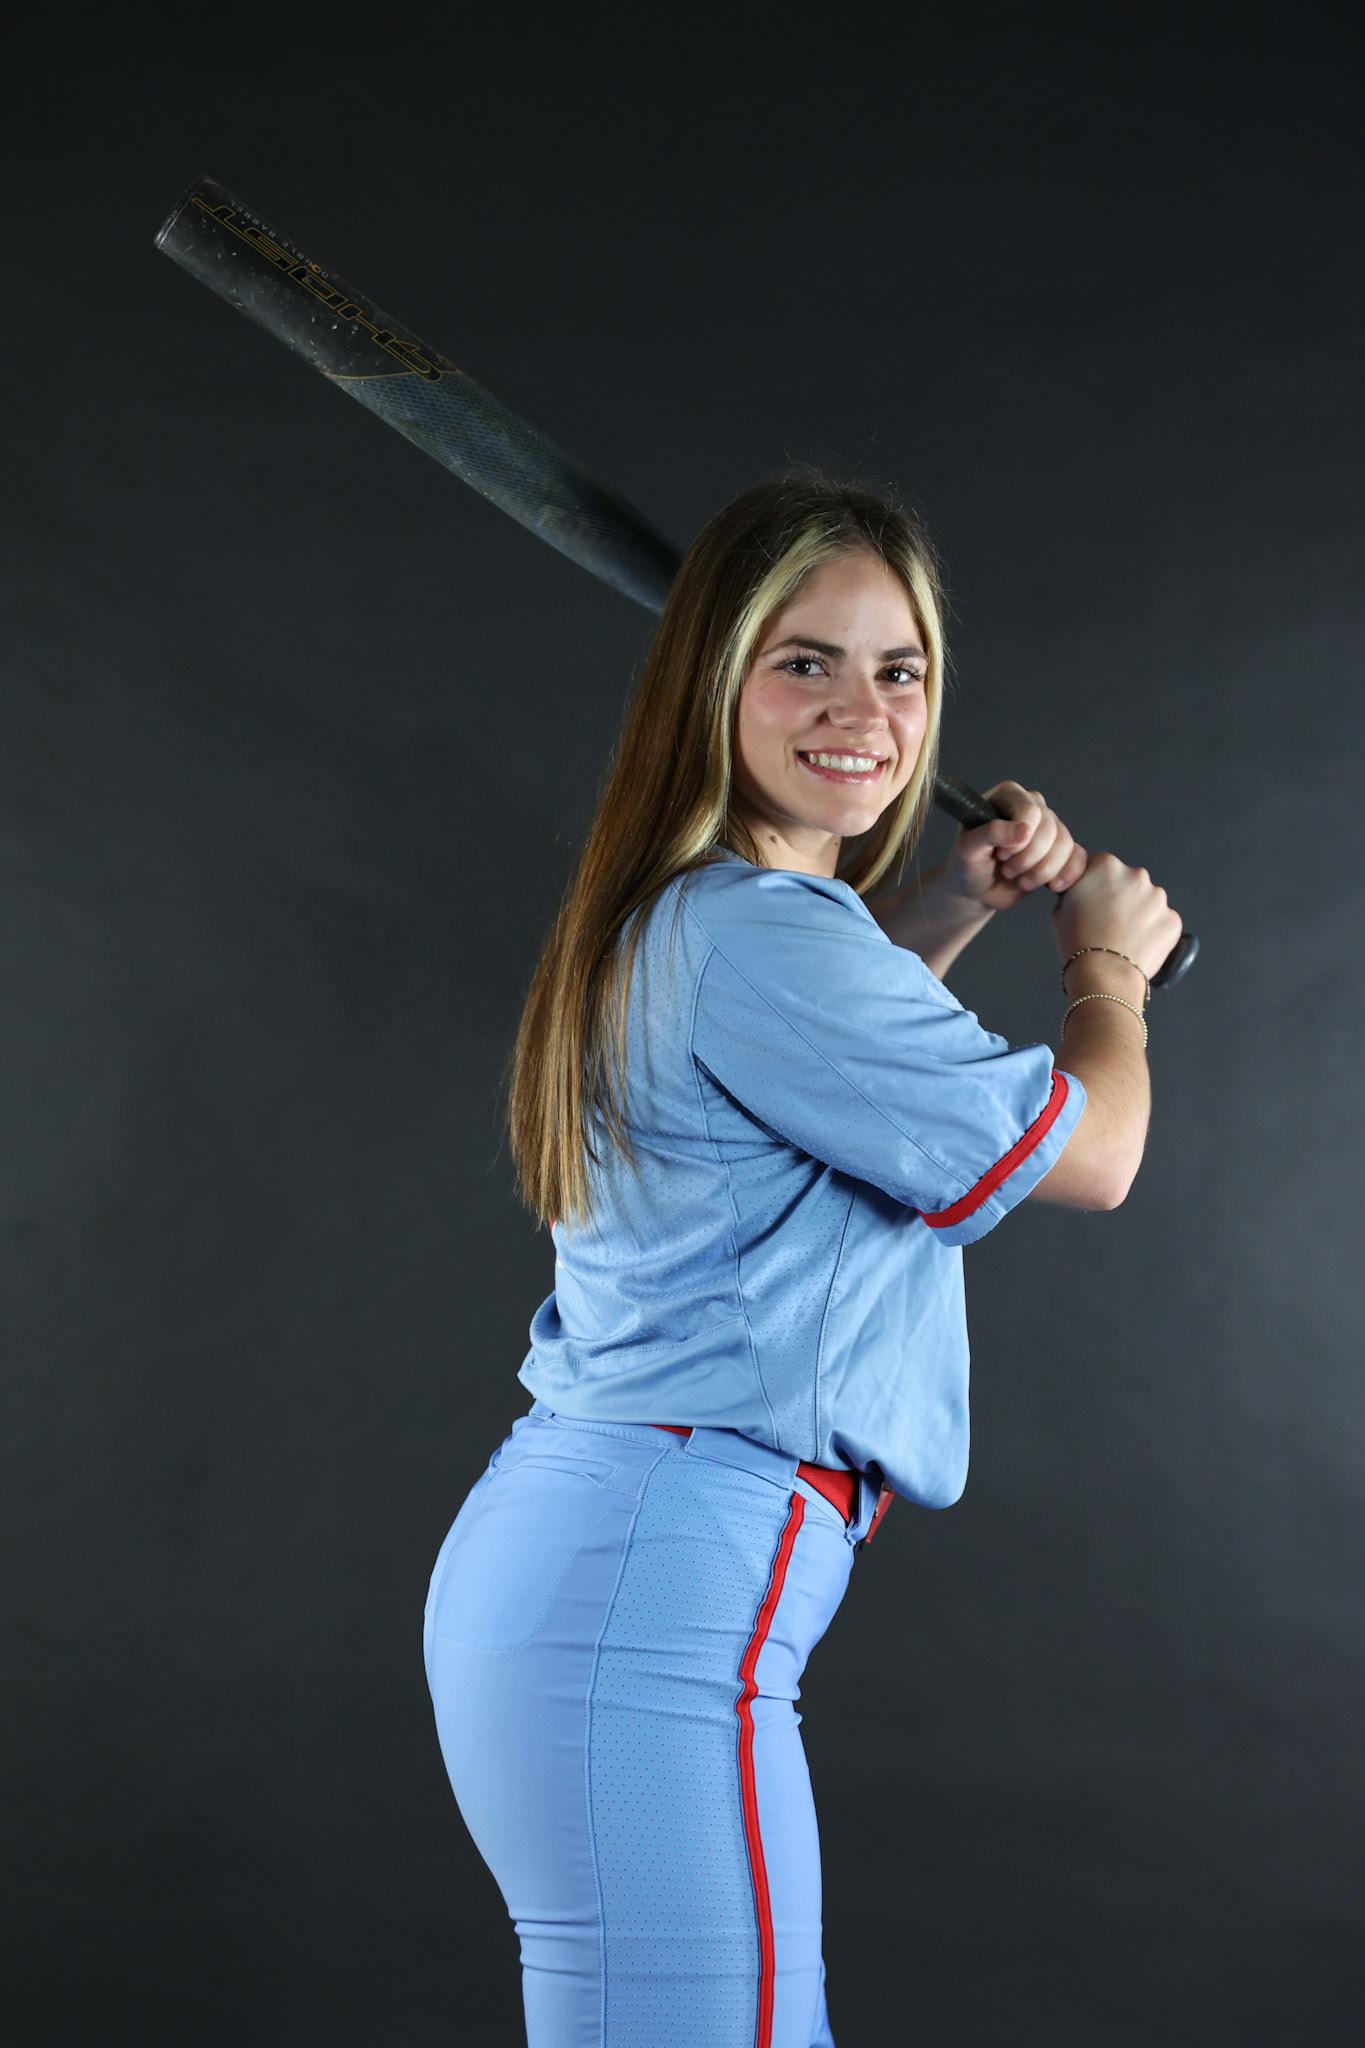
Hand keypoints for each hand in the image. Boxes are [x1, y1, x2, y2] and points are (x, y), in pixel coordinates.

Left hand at [942, 780, 1088, 912]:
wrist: (977, 890)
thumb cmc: (967, 865)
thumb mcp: (968, 849)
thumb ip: (991, 833)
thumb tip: (1025, 829)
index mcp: (1008, 795)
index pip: (1030, 810)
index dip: (1019, 839)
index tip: (1001, 855)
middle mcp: (1032, 805)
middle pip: (1050, 829)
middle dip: (1028, 858)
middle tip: (1007, 870)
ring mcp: (1049, 826)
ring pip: (1065, 844)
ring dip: (1042, 871)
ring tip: (1020, 880)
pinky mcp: (1061, 849)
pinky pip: (1078, 857)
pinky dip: (1067, 874)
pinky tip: (1051, 886)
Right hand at [1052, 850, 1183, 981]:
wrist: (1104, 976)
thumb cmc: (1077, 943)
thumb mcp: (1060, 908)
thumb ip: (1076, 890)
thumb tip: (1083, 889)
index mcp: (1106, 866)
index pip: (1101, 865)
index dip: (1095, 884)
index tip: (1093, 900)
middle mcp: (1136, 875)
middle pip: (1128, 881)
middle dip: (1121, 897)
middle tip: (1107, 922)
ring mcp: (1158, 898)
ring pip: (1148, 902)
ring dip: (1138, 914)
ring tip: (1122, 937)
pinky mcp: (1172, 920)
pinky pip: (1161, 922)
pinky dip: (1152, 932)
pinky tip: (1136, 945)